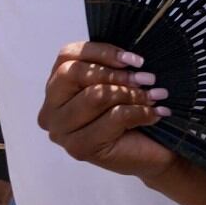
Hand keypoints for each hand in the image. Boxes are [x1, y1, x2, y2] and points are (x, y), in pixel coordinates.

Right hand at [40, 44, 175, 180]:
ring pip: (95, 95)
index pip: (67, 55)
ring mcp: (60, 131)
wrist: (149, 153)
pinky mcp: (78, 148)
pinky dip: (141, 112)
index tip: (136, 59)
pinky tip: (155, 114)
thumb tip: (128, 56)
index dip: (103, 51)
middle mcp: (50, 109)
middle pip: (75, 74)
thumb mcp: (119, 81)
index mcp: (56, 87)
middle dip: (117, 74)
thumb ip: (112, 66)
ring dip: (132, 93)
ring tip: (155, 96)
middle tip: (148, 79)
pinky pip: (114, 117)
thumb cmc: (131, 112)